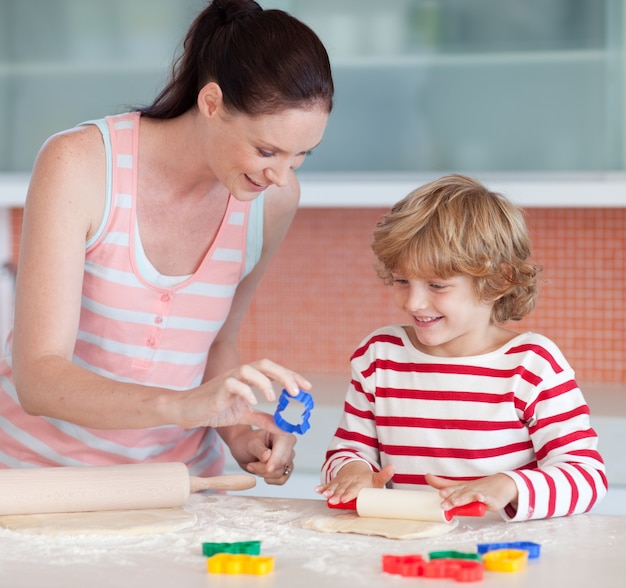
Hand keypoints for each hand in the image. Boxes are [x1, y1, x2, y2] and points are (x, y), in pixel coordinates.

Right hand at [173, 359, 310, 429]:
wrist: (188, 412)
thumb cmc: (215, 409)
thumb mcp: (244, 415)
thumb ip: (263, 418)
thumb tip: (283, 427)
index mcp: (249, 378)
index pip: (274, 371)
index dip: (292, 376)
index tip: (308, 388)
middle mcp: (240, 374)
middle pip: (266, 364)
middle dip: (284, 375)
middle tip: (297, 391)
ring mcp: (229, 379)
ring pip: (249, 369)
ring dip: (265, 381)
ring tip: (273, 397)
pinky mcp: (218, 389)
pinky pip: (233, 384)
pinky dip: (245, 391)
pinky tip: (253, 402)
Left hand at [224, 426, 296, 485]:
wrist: (242, 449)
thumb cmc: (246, 442)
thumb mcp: (250, 444)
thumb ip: (259, 450)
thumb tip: (268, 457)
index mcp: (281, 433)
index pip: (284, 447)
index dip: (276, 459)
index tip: (267, 468)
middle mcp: (287, 445)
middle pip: (283, 462)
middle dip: (265, 468)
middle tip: (251, 465)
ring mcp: (287, 458)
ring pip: (281, 473)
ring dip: (264, 474)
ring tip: (254, 467)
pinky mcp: (285, 469)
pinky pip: (281, 480)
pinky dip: (269, 479)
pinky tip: (261, 472)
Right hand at [316, 462, 394, 504]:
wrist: (355, 467)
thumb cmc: (367, 478)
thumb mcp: (376, 478)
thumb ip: (384, 475)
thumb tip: (393, 467)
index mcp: (359, 482)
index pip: (354, 489)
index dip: (349, 494)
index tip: (345, 498)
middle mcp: (349, 481)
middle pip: (342, 489)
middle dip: (337, 495)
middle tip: (333, 500)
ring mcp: (341, 481)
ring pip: (334, 487)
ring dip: (328, 491)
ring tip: (324, 495)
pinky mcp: (335, 482)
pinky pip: (328, 484)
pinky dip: (322, 487)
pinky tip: (317, 490)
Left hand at [425, 472, 517, 511]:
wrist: (502, 484)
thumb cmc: (480, 487)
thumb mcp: (461, 486)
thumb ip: (445, 484)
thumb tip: (427, 477)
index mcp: (461, 487)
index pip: (450, 488)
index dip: (442, 487)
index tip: (432, 483)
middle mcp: (469, 489)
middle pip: (458, 493)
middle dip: (450, 497)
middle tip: (442, 502)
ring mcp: (480, 493)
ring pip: (470, 496)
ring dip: (462, 498)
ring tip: (454, 502)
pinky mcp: (491, 499)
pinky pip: (486, 499)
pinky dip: (483, 498)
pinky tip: (480, 498)